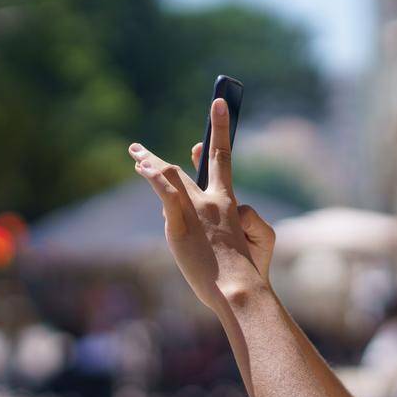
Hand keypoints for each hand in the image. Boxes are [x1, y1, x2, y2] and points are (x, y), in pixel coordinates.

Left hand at [127, 98, 274, 310]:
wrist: (239, 289)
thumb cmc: (252, 271)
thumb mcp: (261, 239)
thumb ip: (247, 218)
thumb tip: (234, 211)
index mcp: (229, 203)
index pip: (222, 158)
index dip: (219, 129)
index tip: (217, 107)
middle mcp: (210, 200)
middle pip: (186, 168)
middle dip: (164, 156)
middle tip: (144, 150)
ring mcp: (194, 212)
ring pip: (169, 177)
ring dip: (150, 164)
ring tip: (135, 155)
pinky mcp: (179, 226)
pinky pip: (165, 193)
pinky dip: (153, 177)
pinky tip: (141, 166)